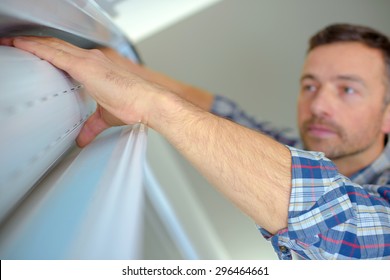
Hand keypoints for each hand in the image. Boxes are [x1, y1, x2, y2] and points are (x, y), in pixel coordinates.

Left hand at [0, 37, 158, 146]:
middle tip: (15, 43)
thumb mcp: (106, 116)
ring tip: (14, 43)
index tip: (33, 52)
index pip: (67, 54)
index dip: (48, 51)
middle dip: (35, 43)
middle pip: (57, 45)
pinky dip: (36, 48)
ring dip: (31, 43)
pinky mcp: (86, 66)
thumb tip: (84, 137)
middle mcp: (93, 59)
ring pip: (53, 45)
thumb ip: (92, 125)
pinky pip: (54, 53)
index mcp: (97, 68)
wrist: (148, 102)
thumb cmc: (135, 104)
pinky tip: (22, 45)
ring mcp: (89, 60)